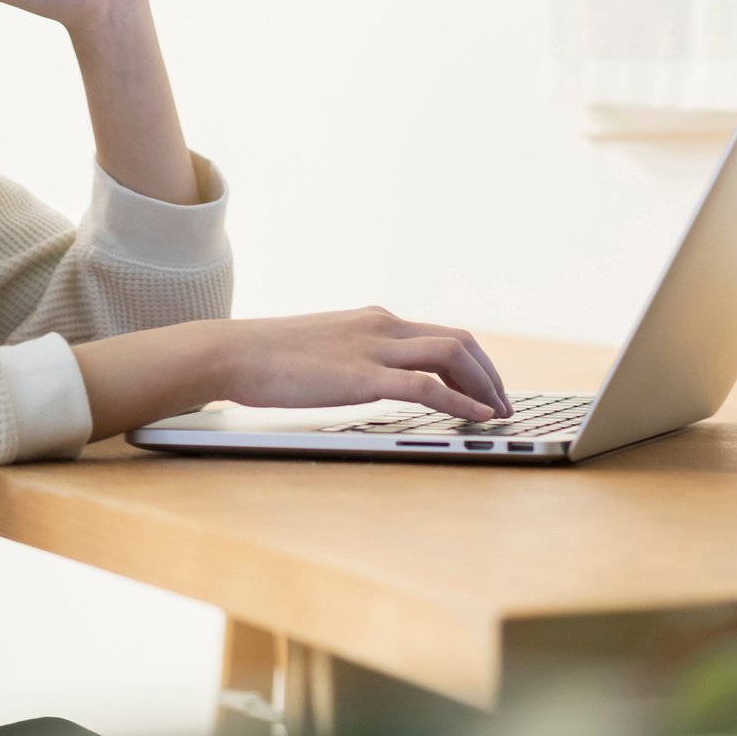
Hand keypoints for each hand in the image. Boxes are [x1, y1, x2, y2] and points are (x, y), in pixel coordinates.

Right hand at [211, 307, 511, 421]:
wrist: (232, 353)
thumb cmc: (268, 358)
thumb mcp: (323, 349)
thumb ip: (354, 357)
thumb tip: (371, 380)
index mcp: (374, 319)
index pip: (441, 333)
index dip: (474, 362)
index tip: (487, 388)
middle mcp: (381, 325)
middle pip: (459, 340)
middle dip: (490, 374)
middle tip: (504, 405)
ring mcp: (373, 348)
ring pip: (452, 355)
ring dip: (484, 386)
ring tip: (498, 415)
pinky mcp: (361, 377)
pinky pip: (426, 386)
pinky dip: (460, 400)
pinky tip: (475, 416)